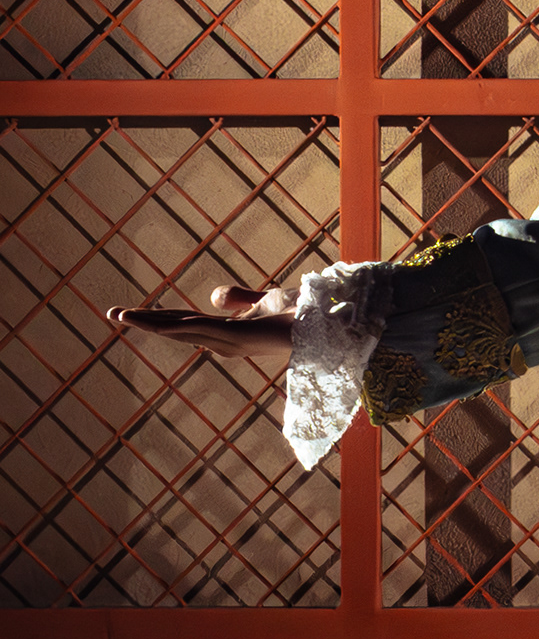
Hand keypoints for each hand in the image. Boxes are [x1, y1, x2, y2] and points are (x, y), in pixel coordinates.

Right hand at [105, 282, 296, 365]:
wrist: (328, 322)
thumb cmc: (301, 315)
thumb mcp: (263, 300)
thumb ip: (238, 299)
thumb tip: (212, 297)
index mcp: (226, 334)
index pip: (183, 324)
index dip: (156, 318)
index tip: (128, 314)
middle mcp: (224, 342)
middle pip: (176, 328)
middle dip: (144, 321)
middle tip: (111, 313)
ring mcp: (231, 340)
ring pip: (182, 330)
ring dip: (151, 322)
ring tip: (121, 315)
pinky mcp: (241, 336)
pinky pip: (202, 329)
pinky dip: (177, 325)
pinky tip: (156, 321)